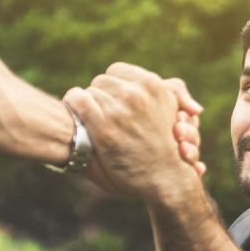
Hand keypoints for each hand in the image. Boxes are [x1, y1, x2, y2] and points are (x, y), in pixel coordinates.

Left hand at [65, 63, 202, 199]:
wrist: (166, 179)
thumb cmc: (169, 147)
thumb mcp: (177, 112)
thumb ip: (174, 91)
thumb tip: (168, 85)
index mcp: (153, 86)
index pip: (118, 71)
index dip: (113, 85)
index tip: (112, 99)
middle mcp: (136, 94)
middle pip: (101, 81)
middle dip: (101, 96)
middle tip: (102, 113)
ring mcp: (120, 111)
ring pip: (89, 92)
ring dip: (88, 105)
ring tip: (91, 120)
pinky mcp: (104, 129)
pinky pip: (78, 101)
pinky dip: (73, 105)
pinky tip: (75, 116)